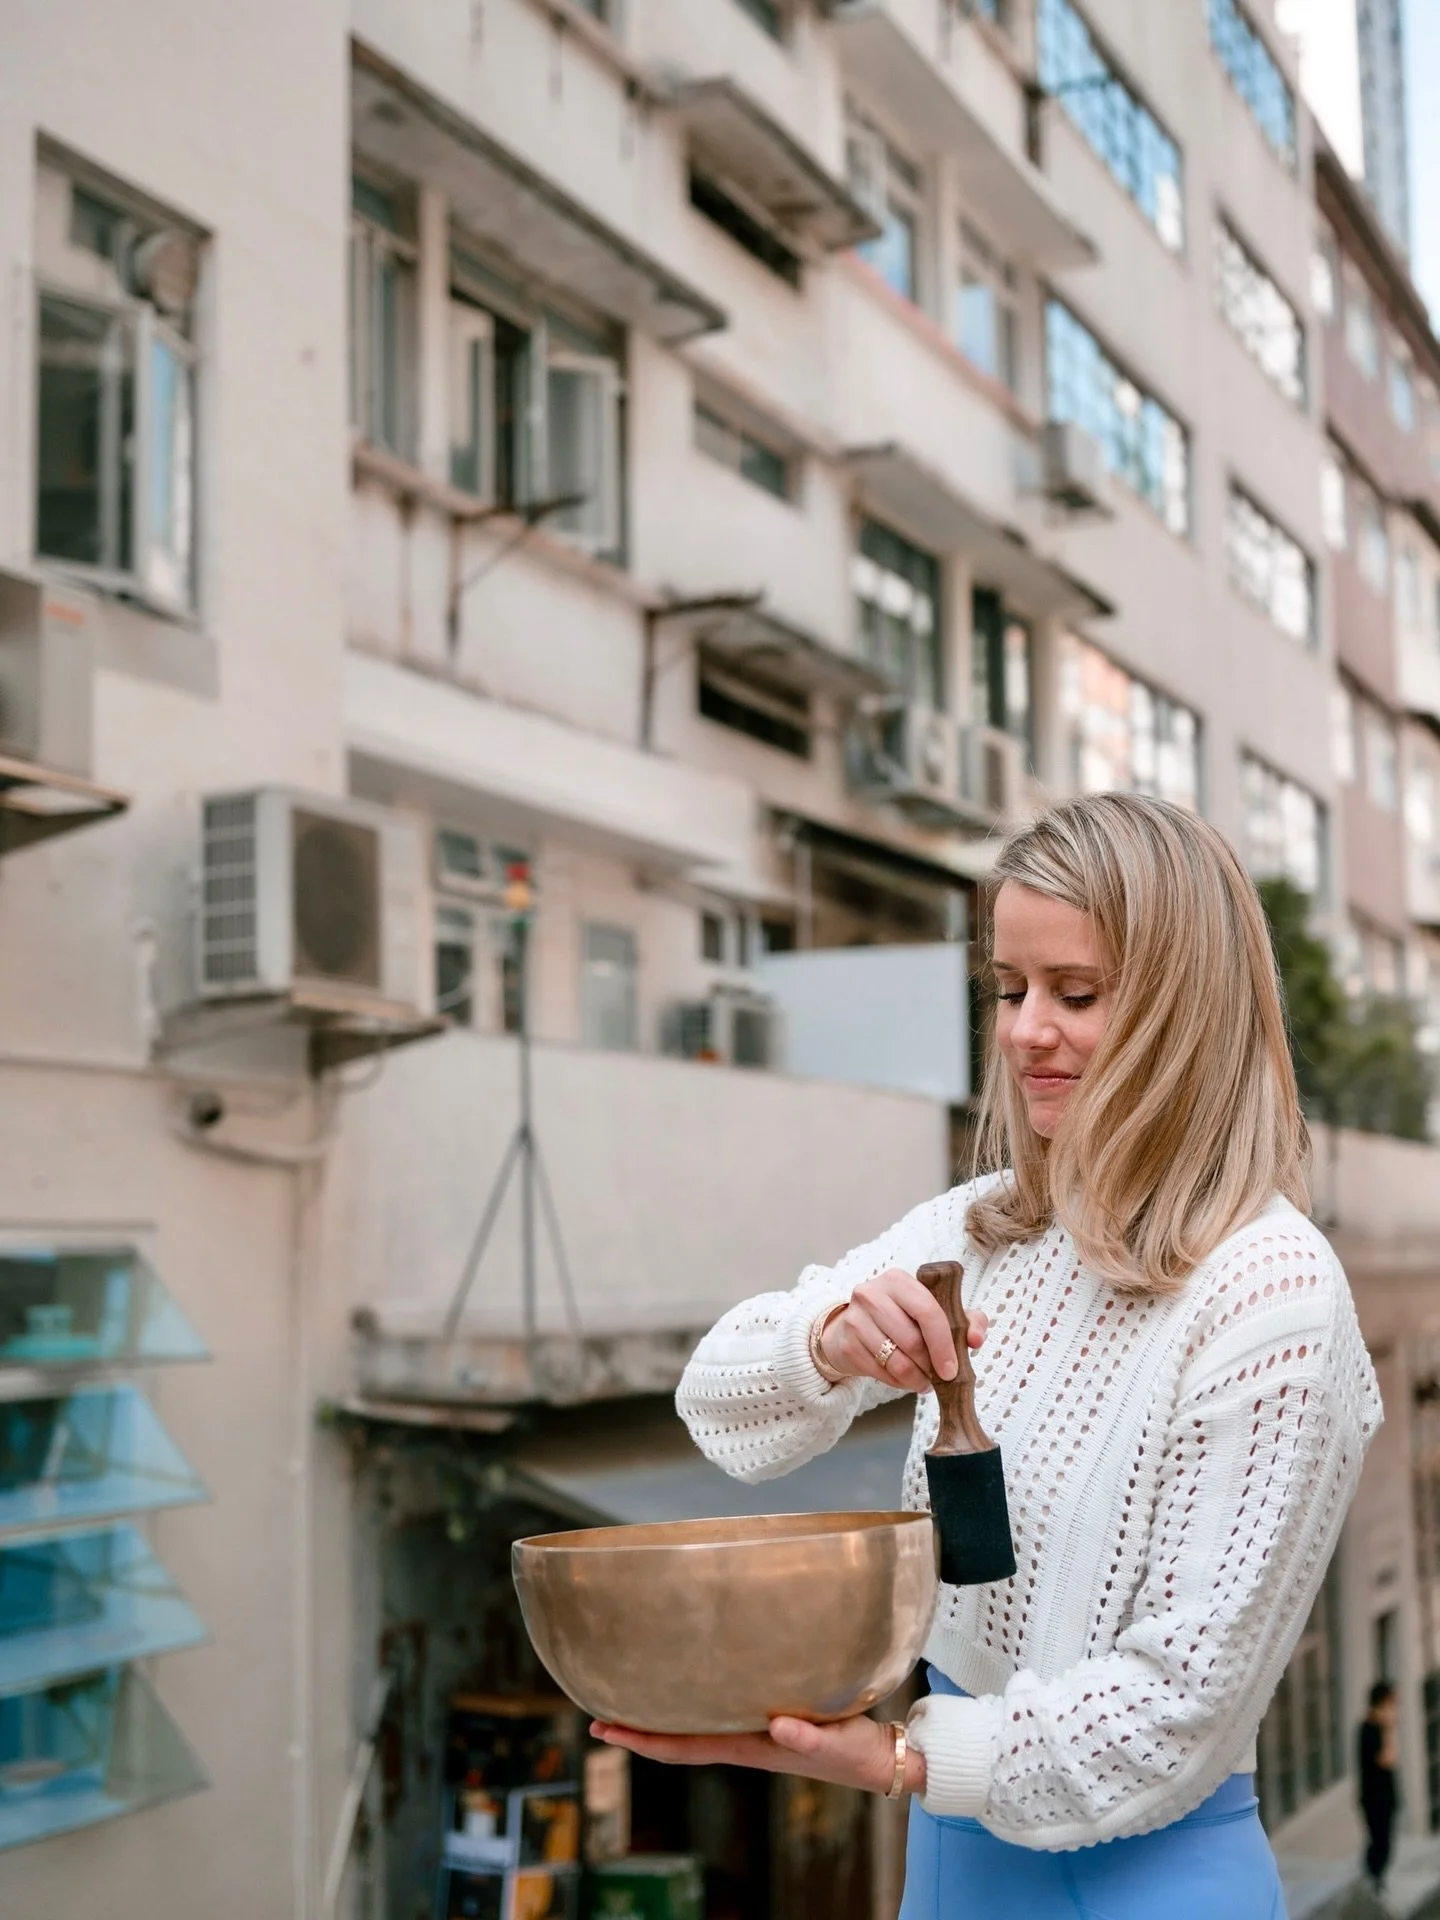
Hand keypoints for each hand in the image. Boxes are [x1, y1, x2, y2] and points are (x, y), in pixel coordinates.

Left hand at [589, 1712, 923, 1796]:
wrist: (883, 1758)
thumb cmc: (859, 1752)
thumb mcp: (838, 1743)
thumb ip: (809, 1738)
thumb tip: (779, 1728)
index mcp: (752, 1747)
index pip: (684, 1745)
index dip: (643, 1739)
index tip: (605, 1730)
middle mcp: (745, 1741)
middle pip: (679, 1739)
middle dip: (637, 1730)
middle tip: (597, 1717)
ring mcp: (755, 1733)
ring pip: (695, 1727)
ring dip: (661, 1718)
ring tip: (631, 1698)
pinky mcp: (771, 1721)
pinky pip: (720, 1713)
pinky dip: (694, 1703)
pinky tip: (689, 1689)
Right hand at [821, 1269, 988, 1393]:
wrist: (853, 1326)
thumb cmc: (902, 1317)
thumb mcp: (934, 1311)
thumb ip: (965, 1320)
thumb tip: (975, 1339)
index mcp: (898, 1280)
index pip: (927, 1310)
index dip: (943, 1344)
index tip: (951, 1369)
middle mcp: (872, 1293)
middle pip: (912, 1340)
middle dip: (930, 1366)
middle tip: (939, 1377)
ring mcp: (855, 1318)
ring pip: (895, 1360)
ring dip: (915, 1379)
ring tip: (923, 1382)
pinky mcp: (846, 1342)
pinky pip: (880, 1372)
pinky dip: (897, 1383)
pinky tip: (904, 1380)